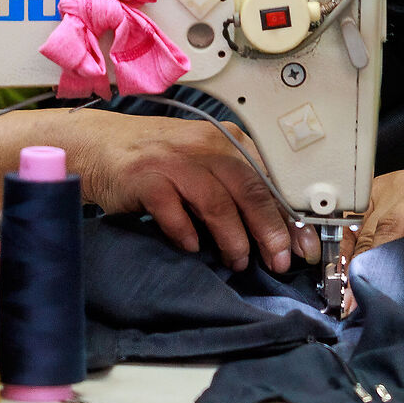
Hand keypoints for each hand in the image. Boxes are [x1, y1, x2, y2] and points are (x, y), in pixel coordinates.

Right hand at [64, 114, 305, 273]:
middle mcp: (205, 145)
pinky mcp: (146, 178)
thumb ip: (235, 190)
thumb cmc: (159, 159)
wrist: (101, 146)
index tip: (302, 246)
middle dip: (269, 232)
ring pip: (217, 203)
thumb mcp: (203, 165)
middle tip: (279, 261)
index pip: (268, 180)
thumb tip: (275, 232)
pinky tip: (192, 247)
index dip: (288, 216)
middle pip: (249, 190)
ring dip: (232, 239)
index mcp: (227, 140)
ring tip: (236, 262)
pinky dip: (186, 234)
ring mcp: (175, 161)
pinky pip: (174, 212)